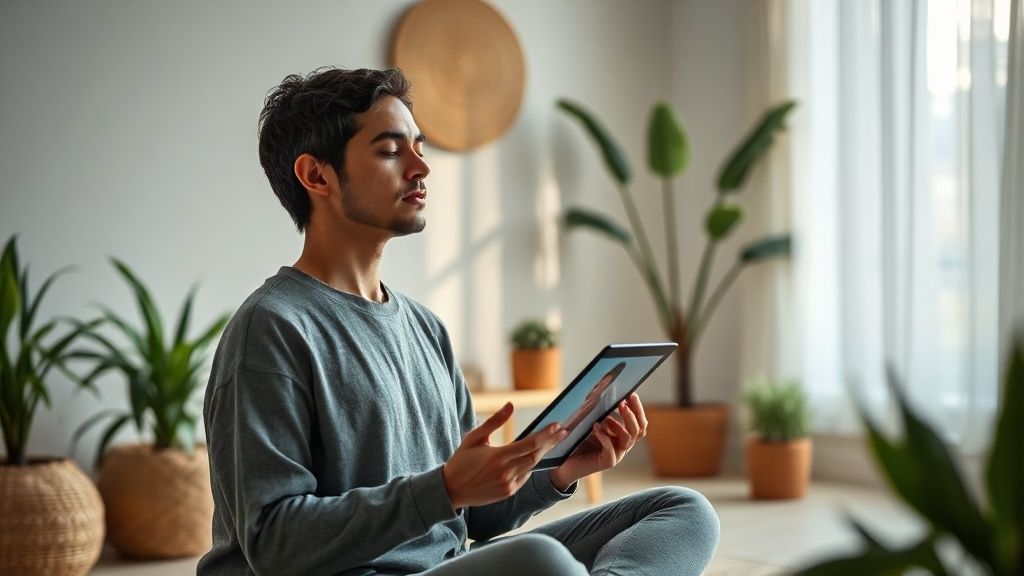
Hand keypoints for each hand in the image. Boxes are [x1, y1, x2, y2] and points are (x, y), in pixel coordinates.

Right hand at [443, 402, 568, 508]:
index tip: (558, 426)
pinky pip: (524, 477)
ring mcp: (508, 485)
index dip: (546, 435)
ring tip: (552, 441)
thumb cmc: (461, 460)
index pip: (530, 444)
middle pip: (536, 455)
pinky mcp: (508, 493)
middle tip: (563, 432)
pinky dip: (530, 466)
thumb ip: (495, 421)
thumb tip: (510, 405)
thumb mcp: (474, 437)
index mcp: (498, 457)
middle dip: (551, 443)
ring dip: (542, 454)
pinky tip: (533, 456)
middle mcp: (506, 472)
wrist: (451, 490)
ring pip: (532, 467)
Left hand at [550, 393, 646, 490]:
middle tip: (623, 403)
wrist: (567, 463)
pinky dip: (604, 437)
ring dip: (619, 425)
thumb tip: (605, 392)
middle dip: (632, 415)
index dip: (638, 409)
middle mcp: (623, 446)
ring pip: (628, 440)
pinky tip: (595, 427)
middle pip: (638, 431)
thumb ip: (601, 413)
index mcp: (623, 436)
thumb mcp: (592, 423)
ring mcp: (616, 455)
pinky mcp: (606, 462)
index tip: (632, 395)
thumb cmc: (579, 441)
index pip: (640, 423)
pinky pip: (611, 450)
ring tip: (606, 417)